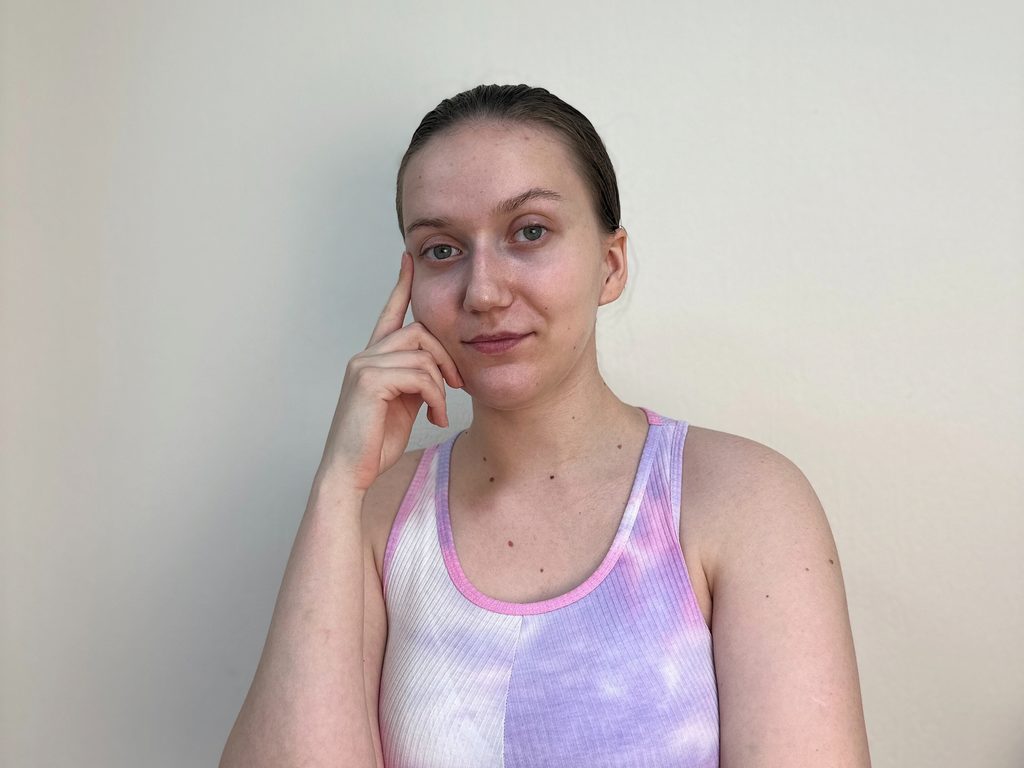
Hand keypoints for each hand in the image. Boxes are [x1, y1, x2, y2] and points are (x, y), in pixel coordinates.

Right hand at [317, 252, 462, 491]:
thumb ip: (416, 380)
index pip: (389, 313)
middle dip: (446, 356)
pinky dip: (436, 397)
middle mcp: (365, 356)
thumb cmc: (374, 443)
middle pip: (419, 332)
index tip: (409, 259)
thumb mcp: (404, 405)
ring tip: (441, 410)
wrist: (350, 473)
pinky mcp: (370, 381)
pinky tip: (435, 417)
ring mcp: (364, 366)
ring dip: (442, 384)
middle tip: (459, 385)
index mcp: (372, 359)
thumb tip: (438, 370)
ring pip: (423, 355)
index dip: (401, 286)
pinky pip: (420, 375)